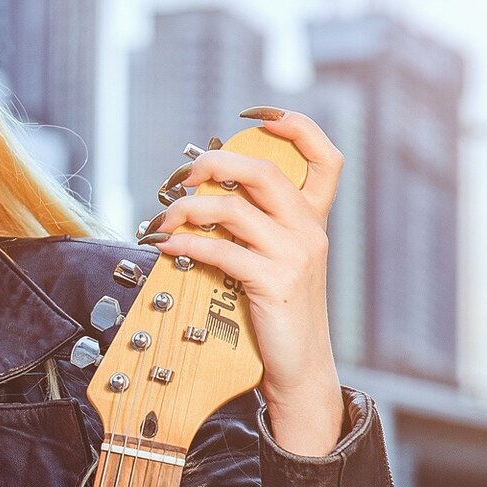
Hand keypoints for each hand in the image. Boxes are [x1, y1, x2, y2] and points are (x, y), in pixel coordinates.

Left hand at [146, 108, 345, 454]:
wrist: (298, 371)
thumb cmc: (275, 315)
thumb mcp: (275, 261)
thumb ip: (254, 226)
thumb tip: (202, 193)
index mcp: (313, 219)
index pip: (325, 157)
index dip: (294, 126)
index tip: (256, 115)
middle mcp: (309, 230)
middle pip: (262, 170)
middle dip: (212, 163)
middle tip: (179, 177)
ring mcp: (295, 256)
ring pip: (232, 208)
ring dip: (186, 209)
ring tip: (161, 220)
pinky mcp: (274, 283)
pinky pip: (220, 249)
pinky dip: (185, 242)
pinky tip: (165, 245)